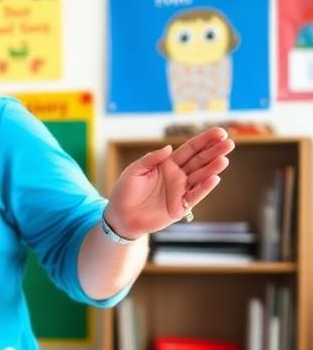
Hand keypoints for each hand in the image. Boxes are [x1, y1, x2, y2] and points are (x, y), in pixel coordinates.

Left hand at [105, 127, 232, 237]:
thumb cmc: (124, 192)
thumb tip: (169, 148)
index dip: (204, 141)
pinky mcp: (180, 207)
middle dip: (214, 152)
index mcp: (167, 164)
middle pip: (200, 161)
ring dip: (212, 168)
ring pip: (200, 177)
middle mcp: (177, 176)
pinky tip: (214, 178)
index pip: (190, 150)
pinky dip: (204, 188)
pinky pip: (194, 196)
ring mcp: (180, 191)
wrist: (120, 216)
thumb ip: (151, 159)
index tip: (219, 132)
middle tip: (229, 143)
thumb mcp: (134, 171)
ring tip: (223, 159)